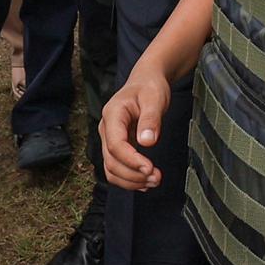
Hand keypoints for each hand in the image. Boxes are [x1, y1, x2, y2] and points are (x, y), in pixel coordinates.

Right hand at [101, 63, 173, 190]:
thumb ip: (151, 119)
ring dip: (131, 181)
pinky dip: (129, 179)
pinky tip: (145, 182)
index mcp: (113, 114)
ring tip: (154, 181)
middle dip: (133, 174)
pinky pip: (116, 168)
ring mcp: (109, 138)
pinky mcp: (116, 146)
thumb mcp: (154, 98)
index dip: (131, 160)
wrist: (146, 82)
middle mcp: (106, 128)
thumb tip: (147, 142)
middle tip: (157, 178)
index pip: (115, 144)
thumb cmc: (150, 87)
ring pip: (112, 169)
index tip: (150, 168)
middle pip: (111, 161)